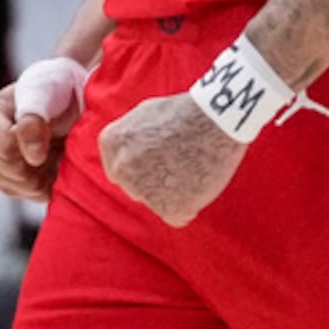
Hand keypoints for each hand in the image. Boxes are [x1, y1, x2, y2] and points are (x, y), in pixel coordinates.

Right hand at [0, 60, 87, 202]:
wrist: (68, 103)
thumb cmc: (53, 90)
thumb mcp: (45, 92)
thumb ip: (33, 118)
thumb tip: (33, 157)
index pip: (6, 147)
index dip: (33, 139)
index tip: (47, 122)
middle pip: (15, 170)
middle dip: (39, 155)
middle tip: (50, 134)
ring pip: (26, 186)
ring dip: (47, 167)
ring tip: (50, 144)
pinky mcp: (11, 188)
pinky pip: (36, 195)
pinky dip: (51, 178)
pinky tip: (51, 159)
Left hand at [99, 93, 246, 227]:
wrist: (216, 119)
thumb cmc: (186, 112)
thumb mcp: (145, 114)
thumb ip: (130, 139)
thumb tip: (123, 155)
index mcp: (112, 143)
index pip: (120, 168)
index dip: (143, 165)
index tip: (161, 158)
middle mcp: (121, 168)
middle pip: (135, 187)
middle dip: (155, 180)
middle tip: (181, 162)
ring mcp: (142, 190)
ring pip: (157, 202)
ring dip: (173, 192)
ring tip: (193, 166)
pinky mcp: (168, 208)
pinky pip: (178, 216)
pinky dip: (190, 205)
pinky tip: (200, 181)